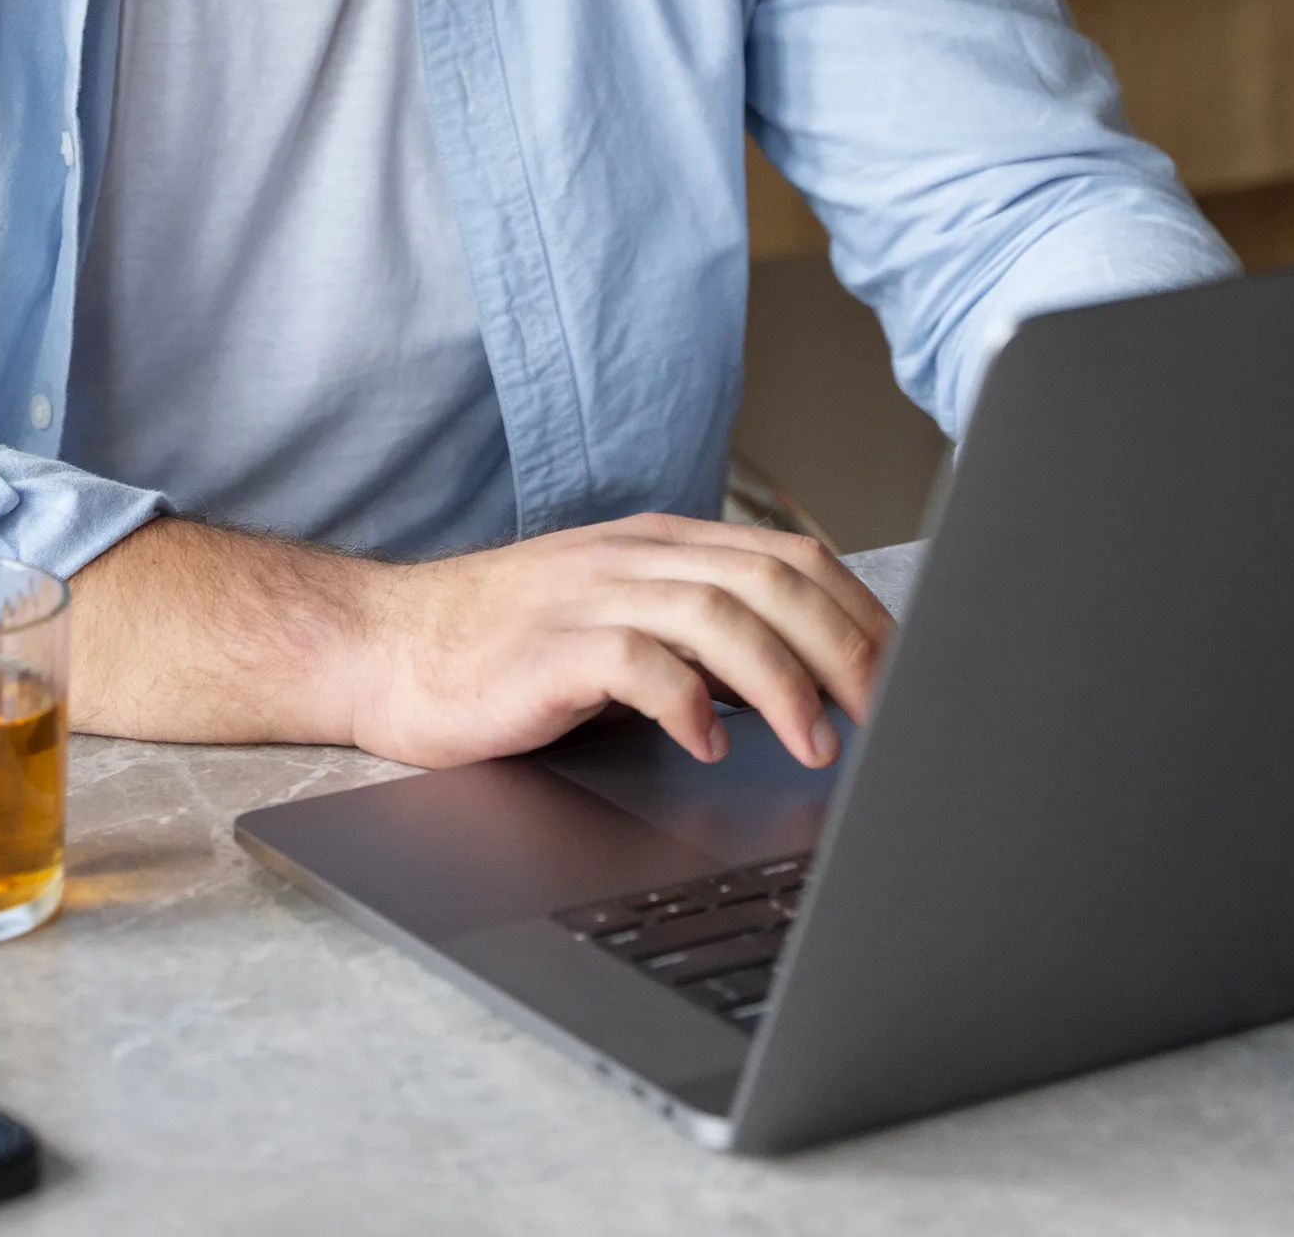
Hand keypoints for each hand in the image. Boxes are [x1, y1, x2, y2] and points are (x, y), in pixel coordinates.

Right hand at [350, 513, 891, 771]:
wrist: (384, 645)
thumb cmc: (503, 649)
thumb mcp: (616, 622)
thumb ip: (696, 633)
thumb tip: (804, 683)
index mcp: (661, 546)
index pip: (791, 556)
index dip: (861, 612)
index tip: (908, 674)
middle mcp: (634, 558)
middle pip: (772, 579)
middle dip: (848, 648)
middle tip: (888, 716)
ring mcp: (588, 595)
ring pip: (719, 613)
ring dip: (784, 682)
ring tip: (818, 746)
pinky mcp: (546, 647)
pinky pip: (635, 660)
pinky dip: (687, 701)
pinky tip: (709, 745)